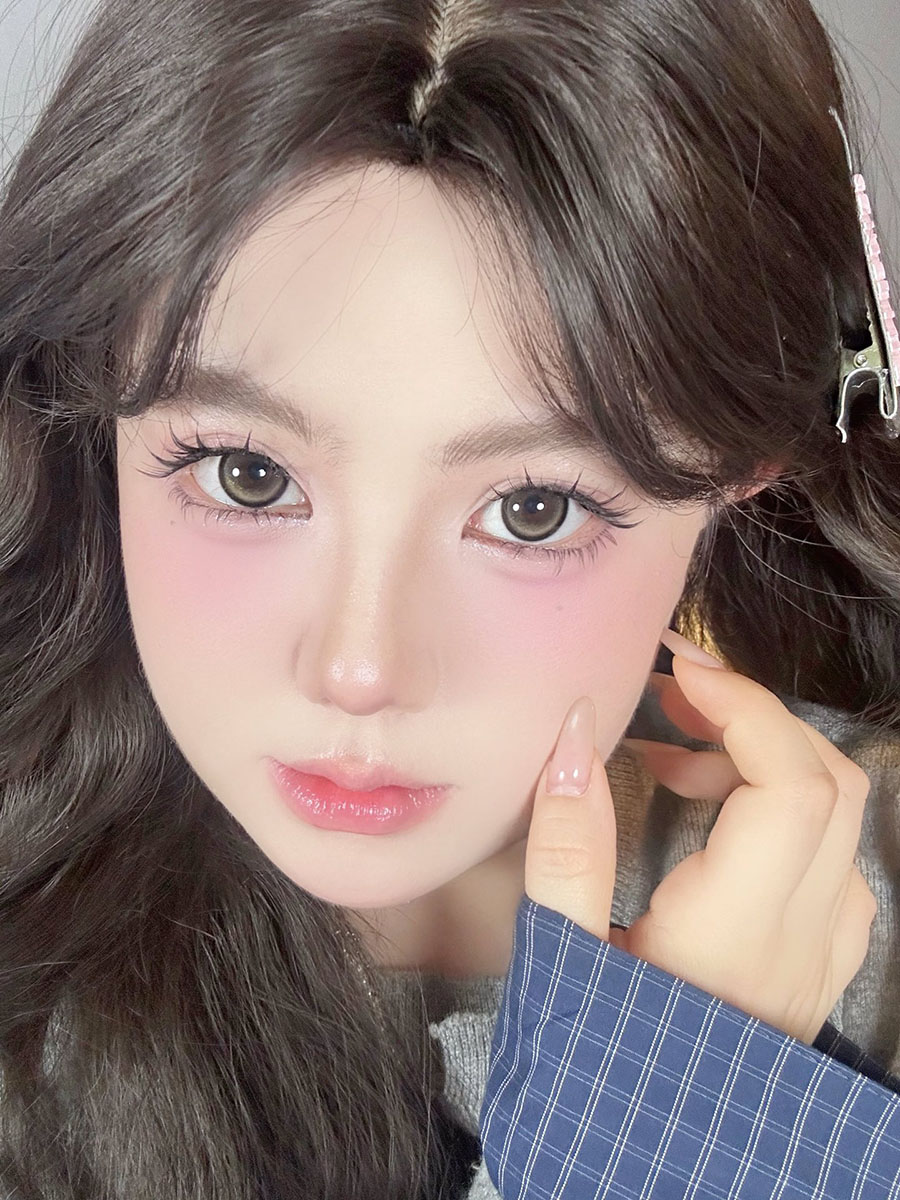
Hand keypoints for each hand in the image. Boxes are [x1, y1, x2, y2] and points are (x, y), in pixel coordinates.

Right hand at [524, 634, 876, 1043]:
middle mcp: (804, 940)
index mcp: (739, 933)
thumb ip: (567, 849)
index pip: (791, 781)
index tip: (678, 668)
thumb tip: (578, 735)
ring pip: (839, 820)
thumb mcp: (561, 965)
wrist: (647, 1173)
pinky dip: (785, 812)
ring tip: (671, 753)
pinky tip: (715, 820)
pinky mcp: (819, 971)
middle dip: (755, 716)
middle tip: (673, 693)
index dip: (746, 705)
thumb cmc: (595, 1077)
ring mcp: (824, 958)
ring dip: (768, 761)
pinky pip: (835, 864)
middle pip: (828, 783)